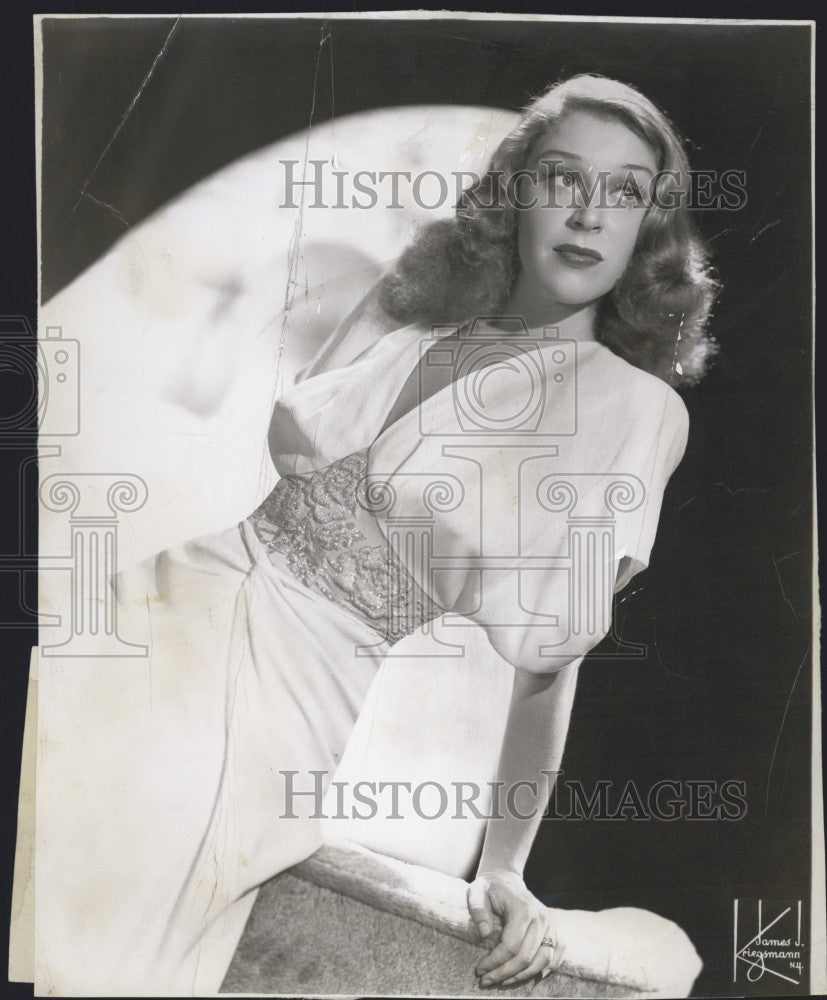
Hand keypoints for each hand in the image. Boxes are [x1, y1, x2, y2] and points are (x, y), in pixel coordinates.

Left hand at [467, 870, 563, 987]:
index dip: (494, 962)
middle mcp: (540, 918)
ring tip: (502, 982)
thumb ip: (478, 910)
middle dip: (505, 973)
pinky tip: (526, 977)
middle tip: (486, 981)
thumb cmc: (489, 888)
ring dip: (522, 976)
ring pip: (542, 961)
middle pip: (526, 957)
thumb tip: (485, 934)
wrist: (506, 879)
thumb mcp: (477, 892)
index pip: (511, 946)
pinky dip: (542, 970)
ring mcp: (550, 924)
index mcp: (523, 910)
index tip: (479, 970)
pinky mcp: (553, 930)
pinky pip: (553, 957)